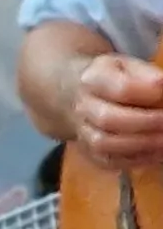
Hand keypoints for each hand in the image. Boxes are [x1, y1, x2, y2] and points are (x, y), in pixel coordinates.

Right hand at [74, 52, 162, 168]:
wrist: (73, 94)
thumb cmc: (111, 78)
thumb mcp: (128, 67)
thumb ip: (148, 76)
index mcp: (93, 79)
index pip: (122, 88)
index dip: (150, 93)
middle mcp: (82, 107)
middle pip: (108, 119)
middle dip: (147, 122)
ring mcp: (82, 131)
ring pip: (105, 144)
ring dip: (142, 144)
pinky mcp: (88, 151)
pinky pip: (110, 161)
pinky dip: (137, 160)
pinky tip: (158, 153)